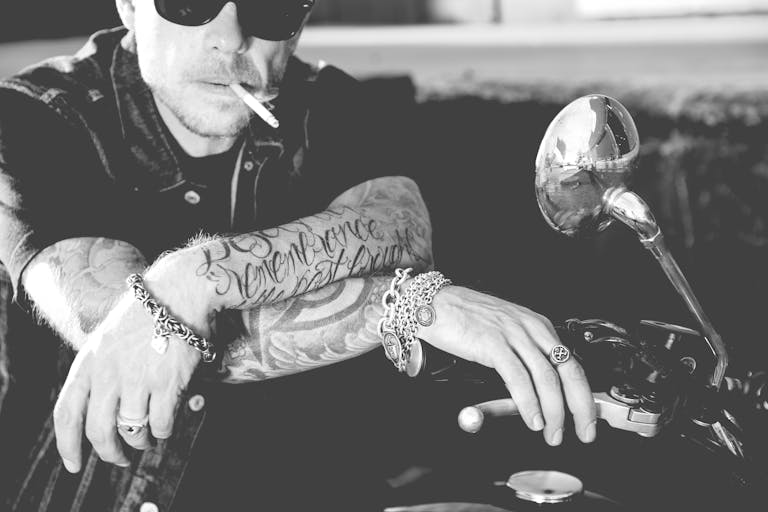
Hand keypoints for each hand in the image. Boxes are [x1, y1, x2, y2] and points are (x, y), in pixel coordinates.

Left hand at [53, 291, 202, 471]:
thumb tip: (102, 410)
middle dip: (110, 453)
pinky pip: (162, 423)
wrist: (180, 292)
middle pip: (99, 430)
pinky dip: (164, 431)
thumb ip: (99, 371)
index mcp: (88, 361)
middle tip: (120, 458)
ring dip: (141, 443)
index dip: (67, 445)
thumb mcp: (108, 339)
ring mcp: (138, 378)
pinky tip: (167, 425)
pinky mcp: (168, 382)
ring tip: (148, 440)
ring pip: (132, 431)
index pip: (67, 413)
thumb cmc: (147, 314)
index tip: (73, 464)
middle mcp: (108, 373)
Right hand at [422, 286, 595, 445]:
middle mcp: (530, 328)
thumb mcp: (505, 331)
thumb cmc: (465, 317)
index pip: (572, 363)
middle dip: (580, 406)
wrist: (433, 302)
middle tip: (583, 431)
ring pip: (546, 378)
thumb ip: (523, 354)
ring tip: (552, 432)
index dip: (583, 394)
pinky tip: (531, 417)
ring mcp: (512, 335)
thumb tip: (537, 389)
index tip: (586, 417)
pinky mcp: (492, 343)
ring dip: (554, 412)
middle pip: (569, 371)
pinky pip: (517, 377)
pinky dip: (528, 402)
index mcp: (537, 325)